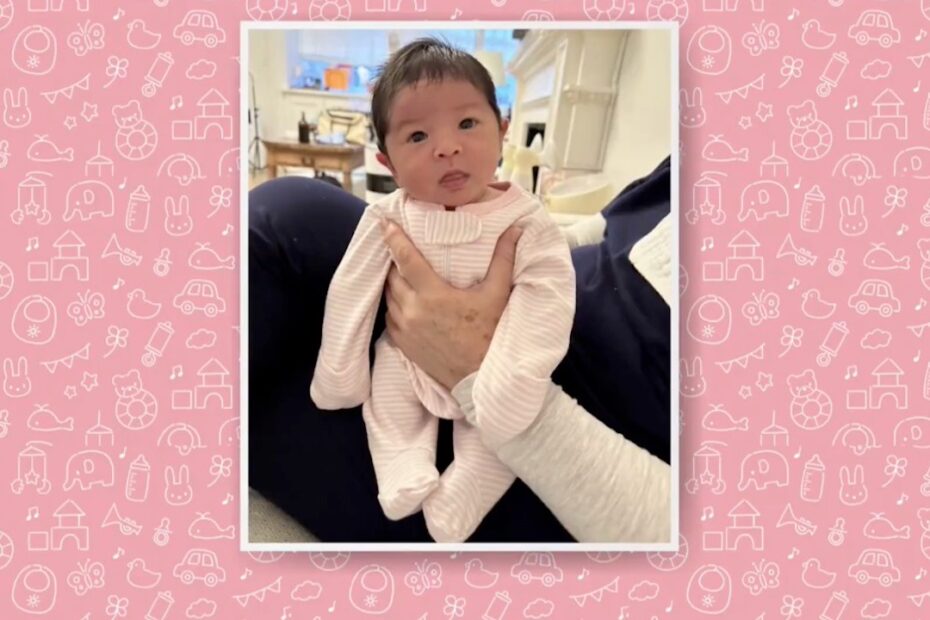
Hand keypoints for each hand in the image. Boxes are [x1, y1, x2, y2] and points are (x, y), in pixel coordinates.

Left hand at [382, 219, 521, 389]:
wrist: (479, 379)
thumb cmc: (489, 336)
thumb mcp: (497, 295)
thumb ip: (503, 260)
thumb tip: (514, 230)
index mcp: (433, 295)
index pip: (406, 259)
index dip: (393, 238)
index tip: (384, 222)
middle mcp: (413, 310)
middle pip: (392, 275)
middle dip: (394, 260)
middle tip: (397, 246)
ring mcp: (405, 328)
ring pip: (389, 296)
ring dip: (393, 282)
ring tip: (400, 271)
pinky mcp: (403, 344)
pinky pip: (390, 316)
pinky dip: (394, 304)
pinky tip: (404, 300)